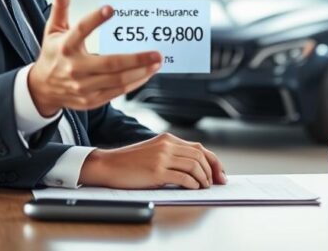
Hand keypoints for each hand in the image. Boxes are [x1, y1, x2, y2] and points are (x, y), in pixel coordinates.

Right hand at [27, 0, 161, 115]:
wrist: (41, 90)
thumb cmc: (53, 54)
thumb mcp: (53, 30)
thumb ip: (61, 6)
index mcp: (65, 46)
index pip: (81, 29)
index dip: (96, 19)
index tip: (111, 8)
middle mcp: (74, 67)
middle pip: (110, 63)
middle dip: (136, 58)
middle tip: (156, 52)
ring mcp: (83, 86)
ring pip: (117, 80)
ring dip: (140, 72)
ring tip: (156, 62)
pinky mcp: (90, 100)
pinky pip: (116, 92)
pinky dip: (134, 83)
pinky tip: (146, 74)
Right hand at [79, 133, 227, 188]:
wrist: (108, 166)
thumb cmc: (130, 163)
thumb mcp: (154, 152)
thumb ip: (172, 155)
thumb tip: (195, 168)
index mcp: (168, 139)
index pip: (199, 148)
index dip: (213, 161)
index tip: (219, 173)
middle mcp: (167, 145)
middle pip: (200, 156)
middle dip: (212, 171)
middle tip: (217, 183)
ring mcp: (162, 157)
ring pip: (194, 166)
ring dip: (203, 179)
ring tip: (204, 187)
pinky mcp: (156, 171)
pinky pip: (183, 178)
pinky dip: (193, 184)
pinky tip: (194, 188)